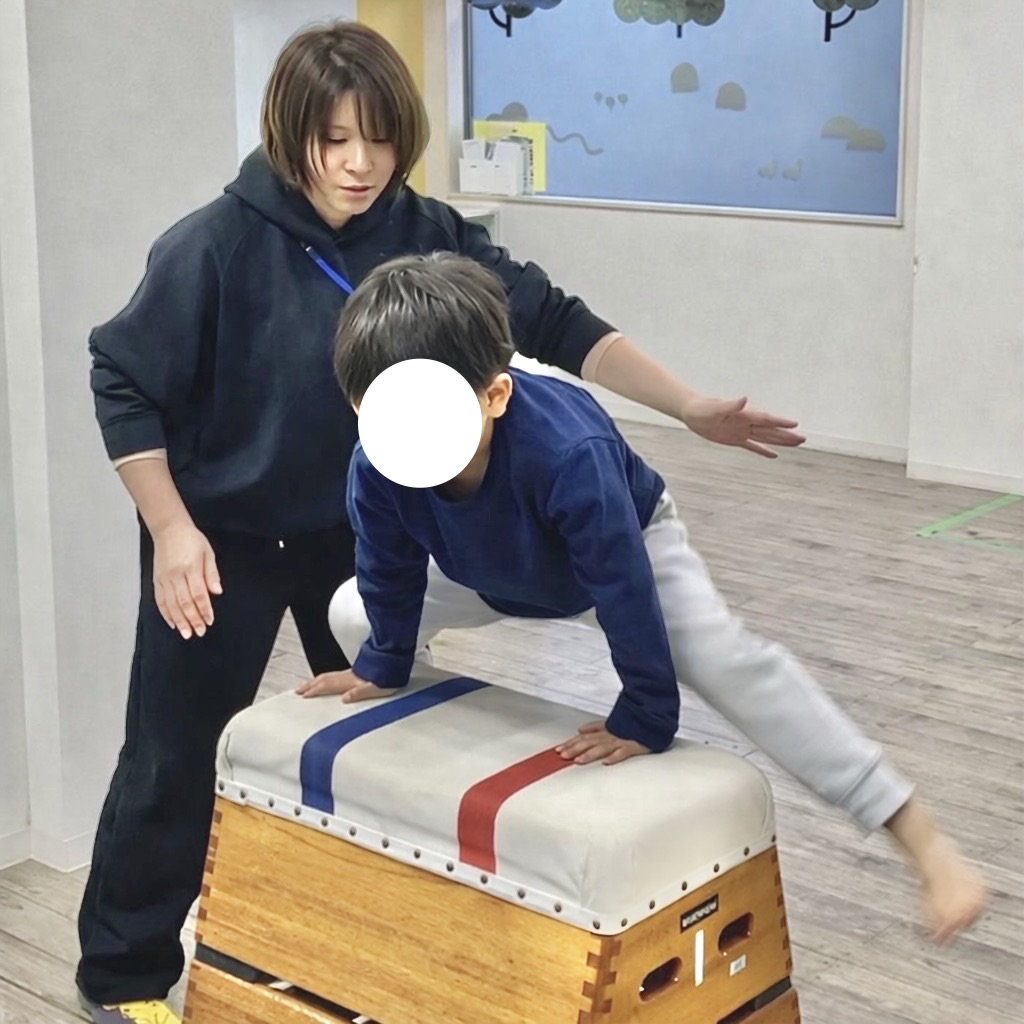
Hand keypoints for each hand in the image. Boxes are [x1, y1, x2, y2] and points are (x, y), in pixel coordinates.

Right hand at [152, 522, 221, 637]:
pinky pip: (160, 600)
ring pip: (171, 604)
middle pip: (184, 602)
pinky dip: (165, 613)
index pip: (199, 594)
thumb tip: (217, 592)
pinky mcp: (157, 579)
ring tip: (186, 633)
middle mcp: (176, 575)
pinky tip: (172, 623)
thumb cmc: (191, 539)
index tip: (209, 621)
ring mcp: (164, 578)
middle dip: (192, 620)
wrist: (169, 529)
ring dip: (179, 621)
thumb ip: (212, 574)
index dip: (204, 610)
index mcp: (191, 568)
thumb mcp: (208, 553)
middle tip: (199, 632)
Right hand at [296, 669, 400, 702]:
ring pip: (327, 676)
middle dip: (309, 685)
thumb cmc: (387, 678)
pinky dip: (324, 678)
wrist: (395, 662)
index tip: (302, 695)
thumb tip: (344, 699)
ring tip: (306, 686)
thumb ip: (359, 693)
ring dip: (315, 681)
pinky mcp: (354, 672)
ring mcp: (350, 673)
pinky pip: (333, 675)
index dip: (314, 691)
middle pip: (324, 679)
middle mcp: (347, 676)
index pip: (327, 686)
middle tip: (298, 690)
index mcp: (350, 681)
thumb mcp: (376, 689)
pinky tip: (326, 680)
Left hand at [556, 720, 651, 765]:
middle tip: (563, 756)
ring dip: (589, 754)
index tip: (558, 749)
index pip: (584, 738)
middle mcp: (609, 736)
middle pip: (589, 742)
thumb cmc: (631, 724)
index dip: (570, 743)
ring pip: (602, 748)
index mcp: (604, 731)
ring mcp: (621, 741)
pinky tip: (606, 762)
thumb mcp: (610, 723)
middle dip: (575, 749)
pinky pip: (623, 752)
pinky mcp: (633, 747)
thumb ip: (594, 727)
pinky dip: (614, 757)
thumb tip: (579, 729)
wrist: (652, 720)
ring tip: (578, 760)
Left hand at [680, 394, 805, 458]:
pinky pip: (752, 446)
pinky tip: (774, 455)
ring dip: (780, 441)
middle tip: (803, 438)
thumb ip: (731, 405)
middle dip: (786, 435)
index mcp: (744, 415)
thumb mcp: (716, 408)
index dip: (780, 422)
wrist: (692, 412)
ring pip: (765, 437)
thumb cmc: (702, 408)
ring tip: (796, 443)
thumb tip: (744, 399)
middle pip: (770, 430)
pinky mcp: (735, 439)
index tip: (795, 424)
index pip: (766, 419)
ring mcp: (742, 431)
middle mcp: (746, 423)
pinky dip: (763, 450)